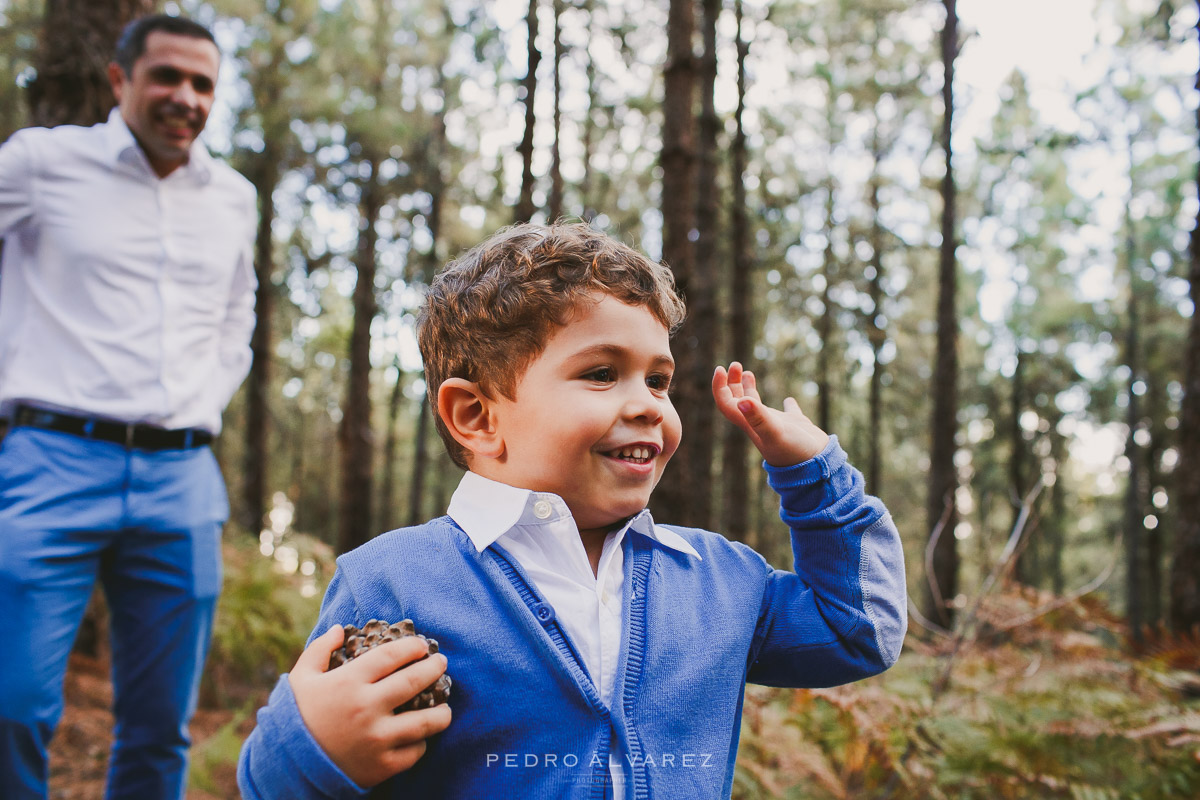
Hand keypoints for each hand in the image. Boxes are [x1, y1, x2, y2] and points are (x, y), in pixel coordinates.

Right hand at [289, 624, 452, 787]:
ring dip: (442, 712)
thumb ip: (319, 649)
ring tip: (445, 707)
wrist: (287, 766)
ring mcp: (376, 738)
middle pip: (414, 682)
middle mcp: (366, 708)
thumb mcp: (301, 678)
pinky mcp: (381, 765)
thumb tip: (339, 628)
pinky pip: (414, 752)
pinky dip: (421, 744)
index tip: (421, 645)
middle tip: (441, 664)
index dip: (412, 647)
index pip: (391, 656)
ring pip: (425, 722)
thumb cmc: (297, 717)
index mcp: (348, 683)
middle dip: (434, 669)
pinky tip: (421, 737)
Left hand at [712, 362, 829, 467]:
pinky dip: (788, 404)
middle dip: (733, 382)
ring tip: (747, 372)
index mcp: (750, 424)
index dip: (720, 387)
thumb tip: (741, 401)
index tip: (720, 368)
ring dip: (748, 389)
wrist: (816, 468)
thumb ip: (758, 418)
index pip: (727, 403)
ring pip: (757, 405)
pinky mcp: (795, 426)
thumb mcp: (775, 432)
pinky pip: (789, 412)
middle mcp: (760, 423)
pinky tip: (788, 400)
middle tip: (734, 365)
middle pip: (738, 401)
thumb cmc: (793, 452)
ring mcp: (777, 425)